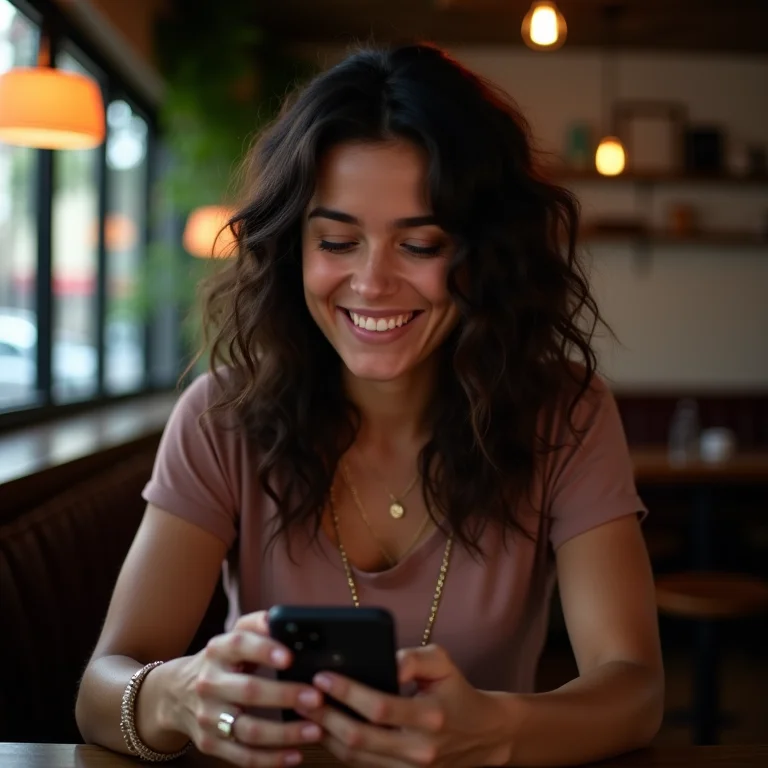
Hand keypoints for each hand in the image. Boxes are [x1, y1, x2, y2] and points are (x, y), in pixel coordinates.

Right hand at [166, 611, 325, 766]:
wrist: (175, 693)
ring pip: (248, 729)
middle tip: (317, 697)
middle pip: (248, 691)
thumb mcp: (233, 638)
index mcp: (217, 651)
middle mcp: (209, 682)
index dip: (264, 650)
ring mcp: (208, 716)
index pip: (238, 644)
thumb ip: (258, 626)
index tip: (290, 657)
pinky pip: (243, 756)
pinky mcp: (210, 743)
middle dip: (285, 695)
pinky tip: (295, 755)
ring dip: (285, 733)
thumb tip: (285, 619)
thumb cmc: (221, 661)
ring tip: (316, 729)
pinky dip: (271, 759)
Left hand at [296, 644, 511, 767]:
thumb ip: (413, 657)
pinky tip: (322, 727)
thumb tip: (385, 663)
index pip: (380, 708)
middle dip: (325, 715)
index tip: (324, 677)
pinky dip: (337, 746)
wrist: (482, 735)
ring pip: (355, 757)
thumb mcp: (443, 664)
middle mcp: (419, 749)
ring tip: (304, 709)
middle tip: (302, 695)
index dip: (348, 693)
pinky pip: (360, 764)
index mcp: (431, 717)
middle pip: (360, 737)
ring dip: (325, 733)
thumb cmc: (456, 692)